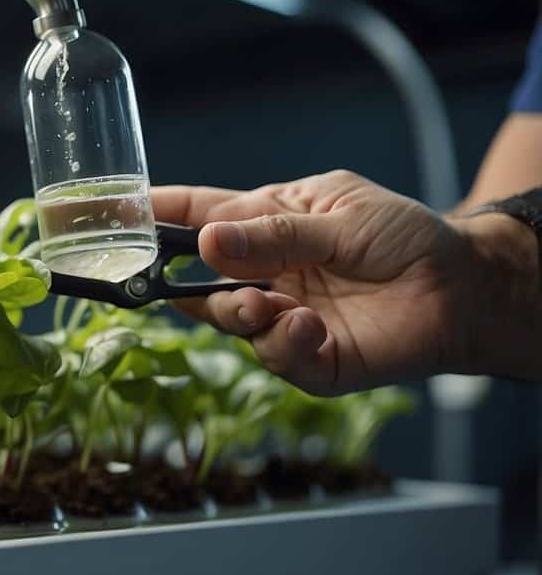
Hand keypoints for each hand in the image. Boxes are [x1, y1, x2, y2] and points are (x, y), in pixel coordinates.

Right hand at [151, 170, 539, 393]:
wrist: (463, 287)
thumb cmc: (403, 237)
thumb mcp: (338, 213)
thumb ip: (273, 233)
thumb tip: (206, 242)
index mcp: (264, 226)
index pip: (196, 216)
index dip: (152, 216)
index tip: (110, 215)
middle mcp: (263, 275)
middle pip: (197, 279)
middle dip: (181, 279)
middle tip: (180, 274)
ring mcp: (280, 318)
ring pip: (228, 321)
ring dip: (240, 312)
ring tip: (271, 306)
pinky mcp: (306, 360)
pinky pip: (274, 357)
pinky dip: (284, 343)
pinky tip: (309, 326)